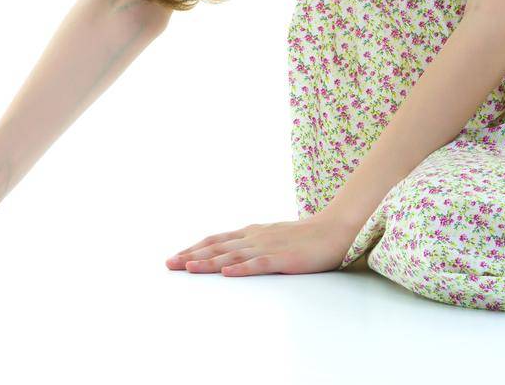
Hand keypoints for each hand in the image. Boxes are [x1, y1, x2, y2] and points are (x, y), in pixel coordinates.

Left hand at [166, 213, 358, 276]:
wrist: (335, 229)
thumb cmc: (307, 236)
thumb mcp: (274, 236)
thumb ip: (254, 243)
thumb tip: (234, 253)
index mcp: (253, 232)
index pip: (217, 240)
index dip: (196, 248)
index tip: (176, 257)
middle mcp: (256, 237)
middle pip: (218, 247)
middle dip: (192, 256)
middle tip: (169, 264)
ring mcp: (269, 247)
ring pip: (233, 256)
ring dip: (209, 262)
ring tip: (188, 268)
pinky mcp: (284, 259)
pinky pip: (259, 264)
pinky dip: (242, 269)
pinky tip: (228, 274)